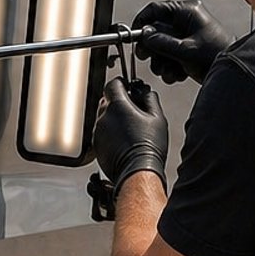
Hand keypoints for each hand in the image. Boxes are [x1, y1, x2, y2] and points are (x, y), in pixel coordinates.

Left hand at [93, 77, 168, 191]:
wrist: (137, 171)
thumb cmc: (148, 146)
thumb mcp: (158, 118)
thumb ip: (150, 99)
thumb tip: (146, 92)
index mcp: (117, 106)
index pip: (113, 84)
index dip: (121, 84)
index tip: (128, 88)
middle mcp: (104, 116)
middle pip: (107, 100)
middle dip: (118, 101)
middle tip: (133, 110)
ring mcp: (98, 131)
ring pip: (104, 116)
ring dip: (114, 117)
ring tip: (130, 128)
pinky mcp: (96, 145)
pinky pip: (102, 131)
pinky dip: (110, 132)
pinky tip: (124, 140)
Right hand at [133, 0, 232, 83]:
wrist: (234, 75)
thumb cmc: (216, 56)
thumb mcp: (185, 50)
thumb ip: (162, 42)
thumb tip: (144, 35)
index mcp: (188, 12)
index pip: (156, 9)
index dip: (141, 22)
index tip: (133, 37)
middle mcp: (186, 20)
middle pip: (156, 30)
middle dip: (153, 48)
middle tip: (148, 59)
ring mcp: (187, 35)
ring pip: (162, 46)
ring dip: (162, 61)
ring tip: (170, 72)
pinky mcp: (188, 50)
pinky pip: (171, 55)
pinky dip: (171, 67)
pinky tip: (179, 74)